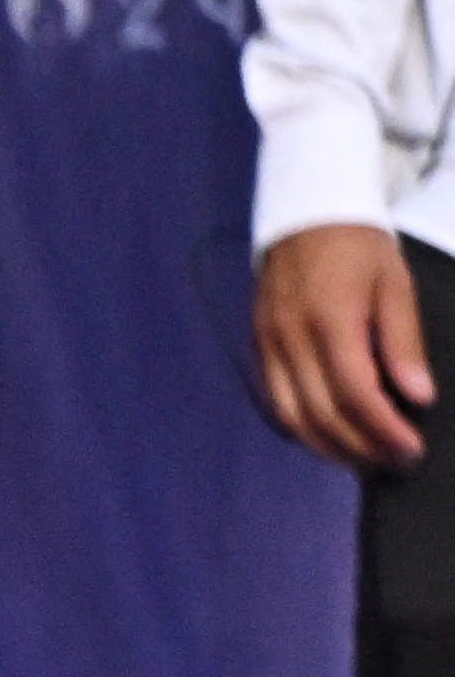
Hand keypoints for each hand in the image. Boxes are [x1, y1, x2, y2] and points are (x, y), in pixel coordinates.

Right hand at [256, 224, 433, 471]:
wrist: (304, 214)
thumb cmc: (359, 247)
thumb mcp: (396, 284)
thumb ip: (404, 342)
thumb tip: (418, 396)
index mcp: (332, 321)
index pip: (357, 394)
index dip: (384, 429)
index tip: (412, 448)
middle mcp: (292, 342)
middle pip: (323, 415)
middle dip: (361, 447)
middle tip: (395, 462)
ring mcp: (269, 349)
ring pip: (294, 419)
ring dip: (329, 447)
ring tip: (363, 459)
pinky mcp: (259, 351)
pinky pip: (277, 404)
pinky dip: (304, 429)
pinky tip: (330, 435)